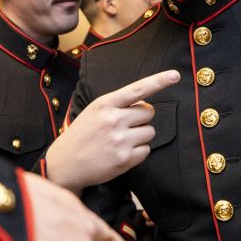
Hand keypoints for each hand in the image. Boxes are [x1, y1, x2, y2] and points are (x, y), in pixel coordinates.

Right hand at [45, 70, 179, 189]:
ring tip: (120, 141)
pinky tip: (121, 153)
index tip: (175, 75)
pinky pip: (146, 150)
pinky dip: (138, 152)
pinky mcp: (125, 159)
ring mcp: (120, 140)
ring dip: (141, 136)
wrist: (64, 164)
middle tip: (125, 126)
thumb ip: (118, 105)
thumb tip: (146, 105)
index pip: (137, 89)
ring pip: (150, 132)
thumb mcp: (94, 111)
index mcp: (105, 103)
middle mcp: (114, 119)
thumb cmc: (82, 135)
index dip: (159, 81)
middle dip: (142, 119)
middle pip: (149, 112)